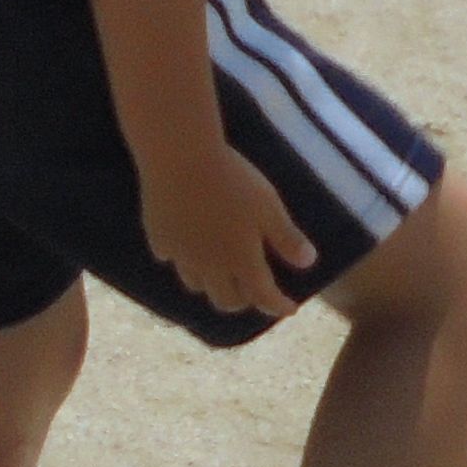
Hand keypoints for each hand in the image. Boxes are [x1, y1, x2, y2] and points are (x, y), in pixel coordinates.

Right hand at [139, 139, 309, 325]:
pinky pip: (170, 258)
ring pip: (195, 284)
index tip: (290, 309)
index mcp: (240, 260)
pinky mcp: (158, 237)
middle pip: (225, 300)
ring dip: (211, 285)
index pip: (263, 296)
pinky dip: (181, 260)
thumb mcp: (269, 206)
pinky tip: (185, 246)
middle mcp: (209, 266)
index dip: (279, 305)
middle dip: (243, 301)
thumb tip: (308, 263)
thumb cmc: (232, 180)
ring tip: (219, 273)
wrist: (180, 158)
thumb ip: (286, 237)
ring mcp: (180, 254)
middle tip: (253, 292)